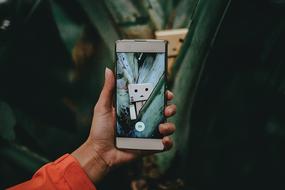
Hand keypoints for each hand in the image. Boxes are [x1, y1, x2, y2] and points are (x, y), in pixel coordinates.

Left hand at [72, 68, 175, 182]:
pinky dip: (168, 142)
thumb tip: (109, 70)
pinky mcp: (150, 146)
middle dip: (171, 108)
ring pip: (168, 126)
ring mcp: (148, 133)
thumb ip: (109, 89)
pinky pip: (165, 144)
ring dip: (170, 126)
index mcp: (135, 109)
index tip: (166, 91)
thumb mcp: (103, 107)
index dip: (162, 94)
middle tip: (167, 109)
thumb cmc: (99, 130)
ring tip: (161, 127)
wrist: (100, 153)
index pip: (153, 98)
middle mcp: (144, 119)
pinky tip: (163, 140)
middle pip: (164, 111)